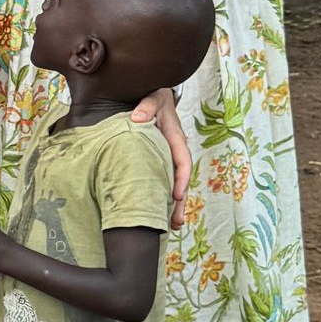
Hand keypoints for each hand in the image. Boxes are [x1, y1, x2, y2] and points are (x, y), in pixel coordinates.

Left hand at [129, 84, 190, 228]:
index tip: (177, 196)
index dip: (181, 180)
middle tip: (175, 223)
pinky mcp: (159, 160)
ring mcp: (167, 158)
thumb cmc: (154, 97)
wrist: (154, 95)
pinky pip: (162, 180)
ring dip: (173, 205)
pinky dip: (162, 196)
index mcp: (176, 139)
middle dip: (179, 202)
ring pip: (172, 184)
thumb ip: (147, 107)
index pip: (182, 162)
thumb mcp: (152, 98)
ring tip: (172, 227)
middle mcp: (174, 152)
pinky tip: (158, 212)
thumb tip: (138, 118)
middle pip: (180, 180)